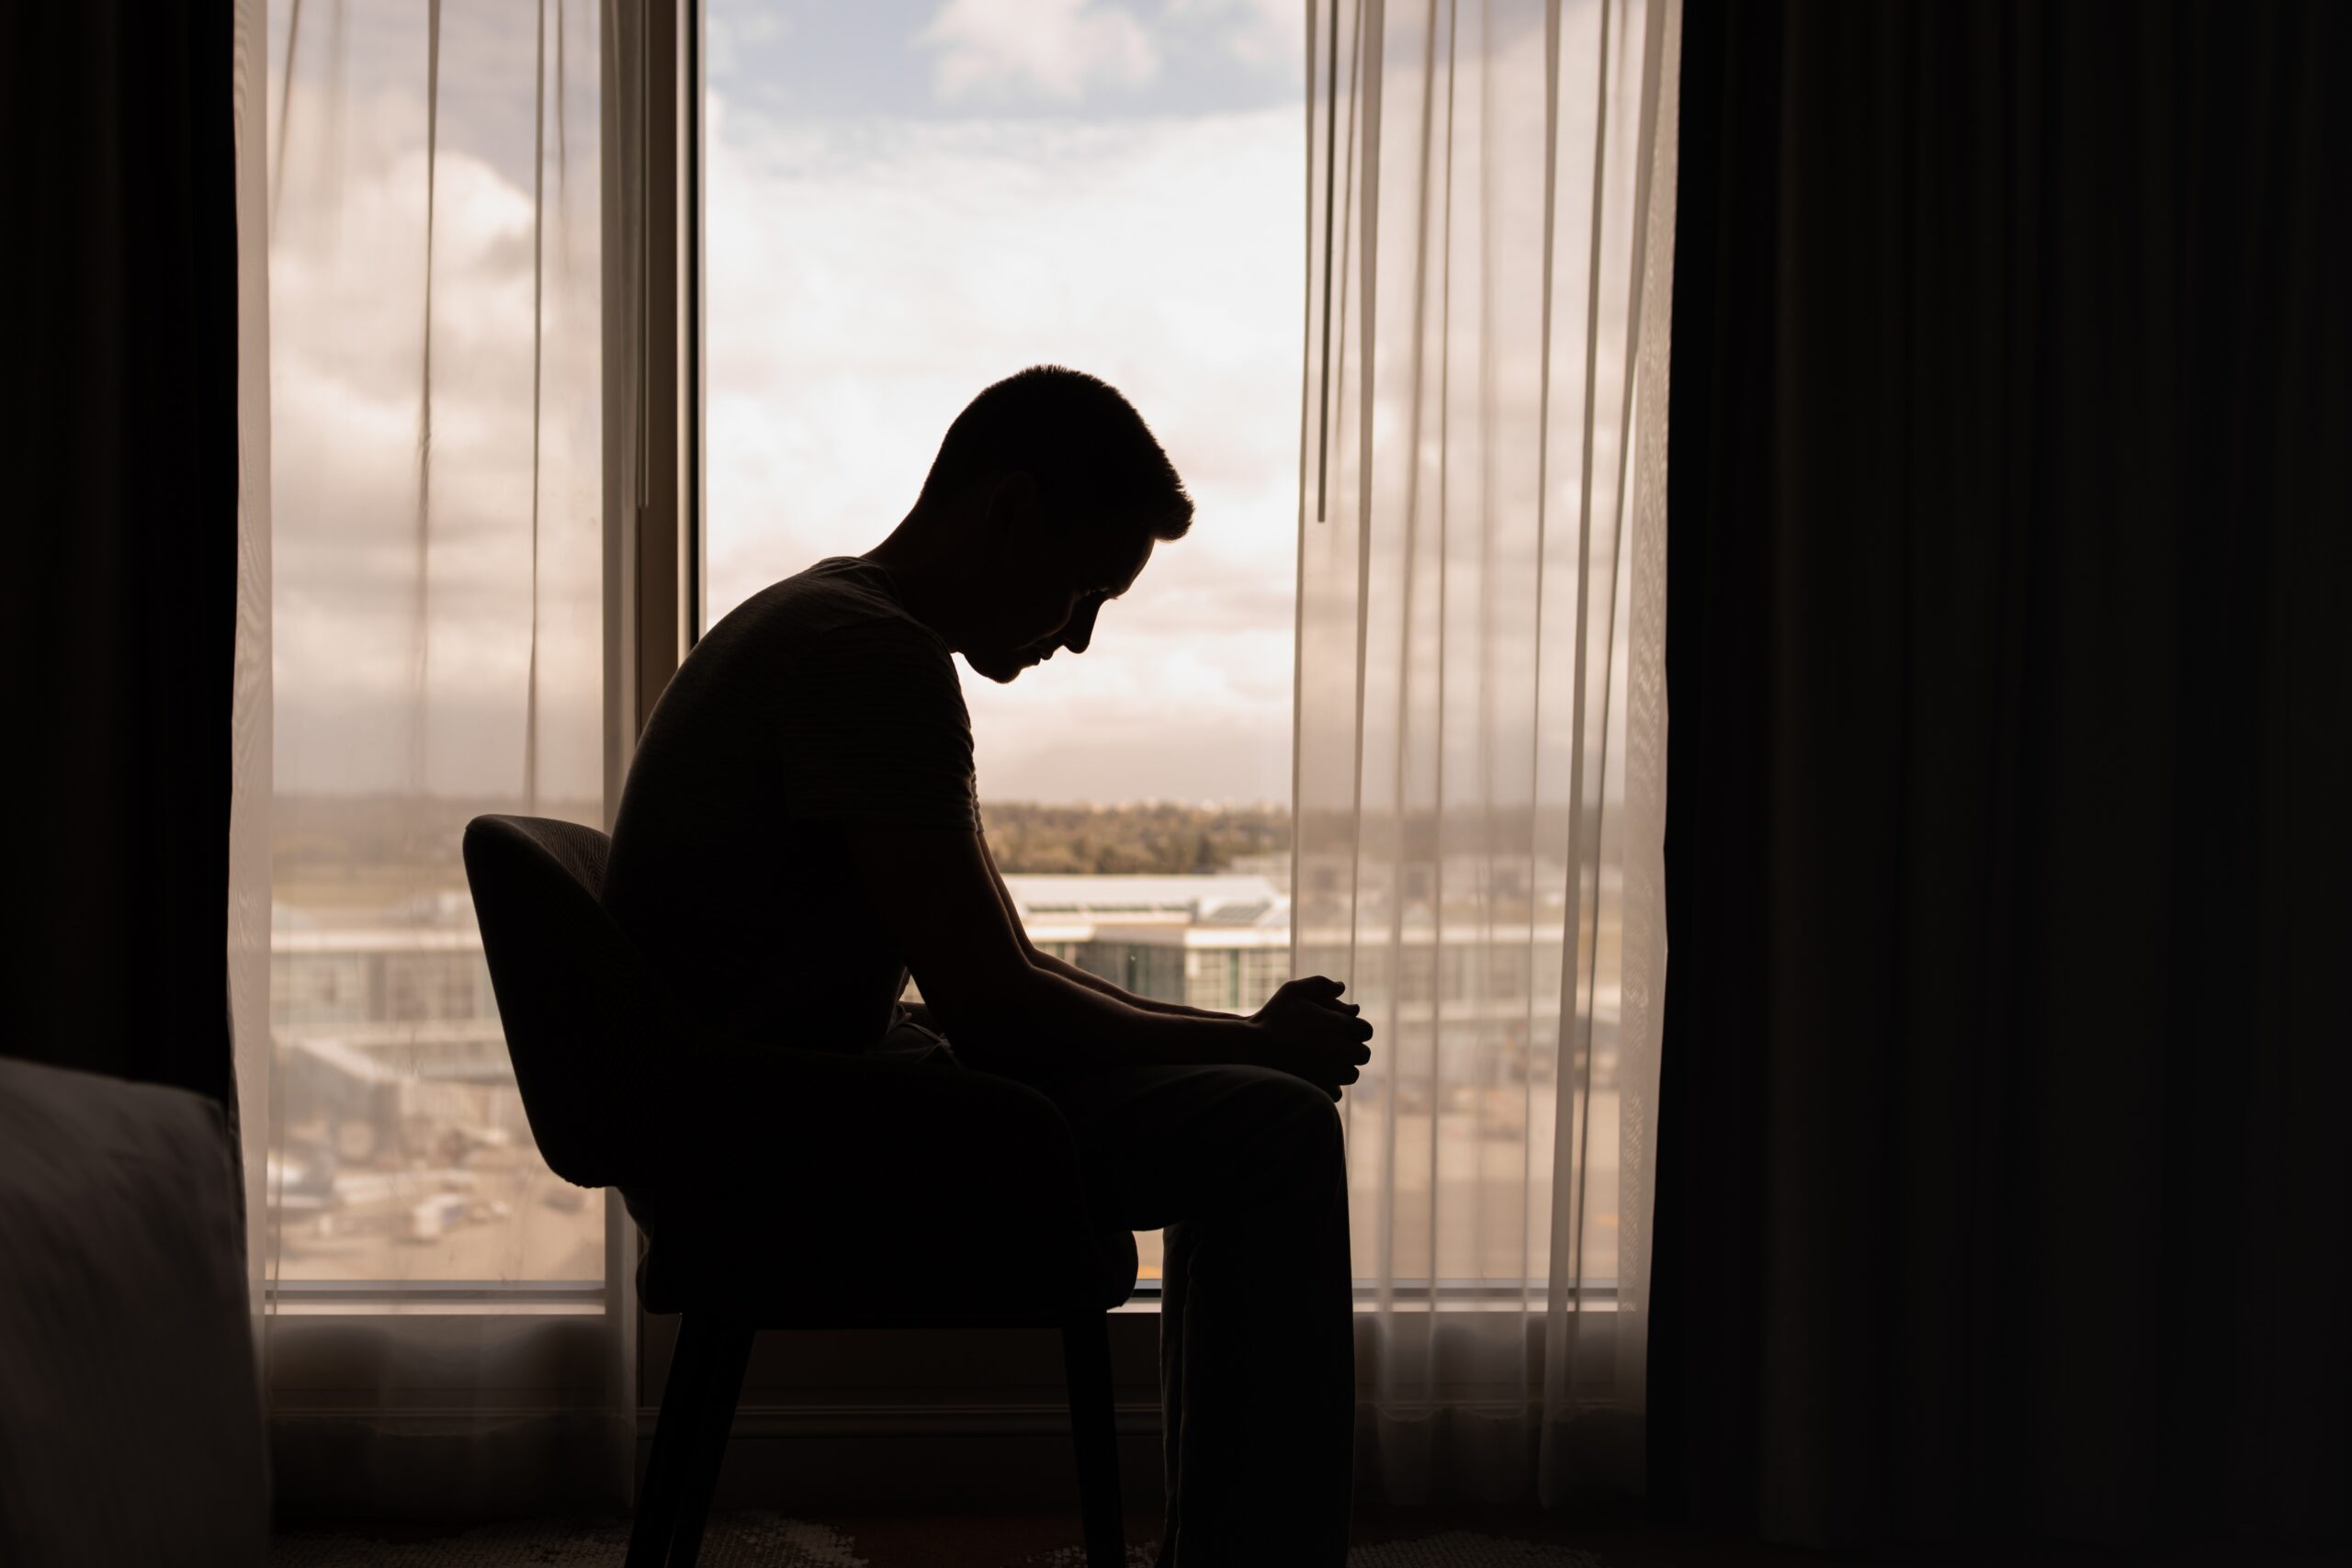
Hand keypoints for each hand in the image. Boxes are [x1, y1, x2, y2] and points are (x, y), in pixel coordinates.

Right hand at [1248, 975, 1373, 1098]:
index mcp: (1341, 1026)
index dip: (1356, 1029)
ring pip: (1351, 1074)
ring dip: (1343, 1068)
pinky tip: (1318, 1076)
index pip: (1366, 1030)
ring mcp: (1333, 1073)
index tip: (1345, 1030)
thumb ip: (1320, 984)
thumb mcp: (1294, 990)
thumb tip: (1341, 987)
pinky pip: (1337, 1092)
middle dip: (1352, 1050)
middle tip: (1337, 1046)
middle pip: (1363, 1054)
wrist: (1251, 1048)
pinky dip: (1331, 1086)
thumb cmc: (1272, 1017)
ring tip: (1327, 1061)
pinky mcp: (1320, 1090)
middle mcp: (1343, 1050)